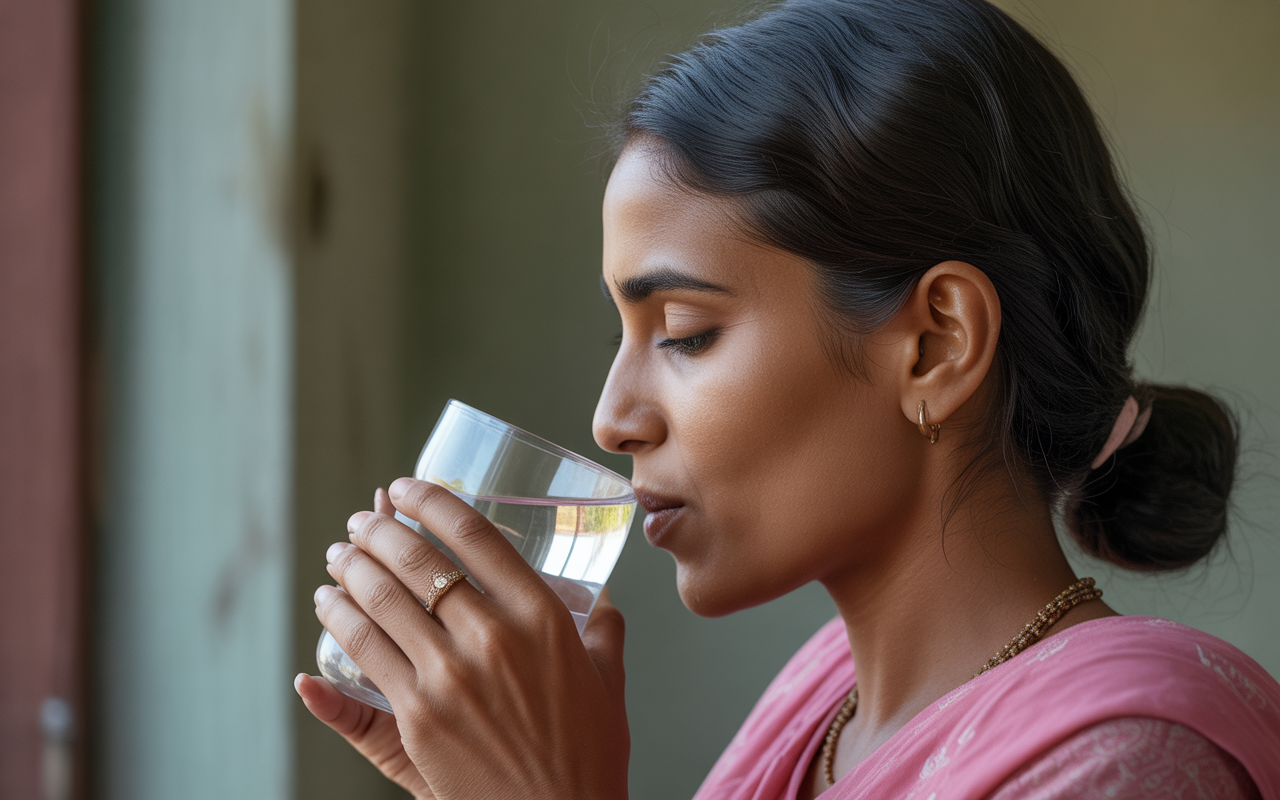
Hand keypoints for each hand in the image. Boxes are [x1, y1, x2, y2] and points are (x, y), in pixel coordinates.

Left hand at [310, 478, 629, 798]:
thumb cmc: (588, 755)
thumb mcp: (608, 680)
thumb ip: (604, 630)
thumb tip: (602, 599)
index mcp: (543, 618)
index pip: (476, 536)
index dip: (431, 501)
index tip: (406, 487)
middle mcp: (494, 637)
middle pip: (418, 561)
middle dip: (379, 530)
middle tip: (363, 520)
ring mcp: (450, 677)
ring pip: (382, 601)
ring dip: (351, 567)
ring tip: (339, 554)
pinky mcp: (417, 717)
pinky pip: (364, 652)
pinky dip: (338, 619)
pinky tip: (329, 604)